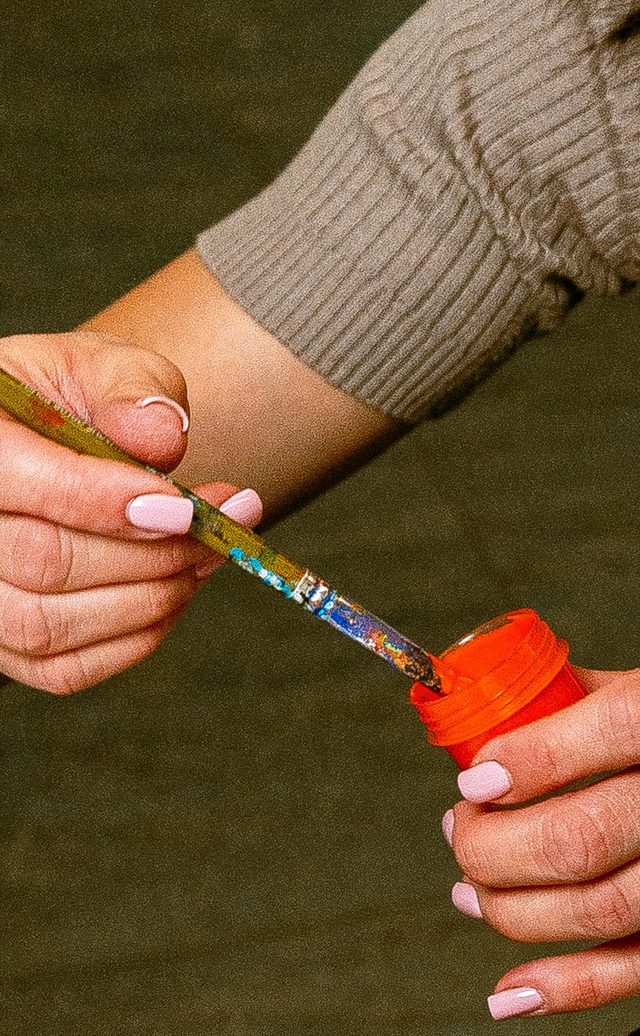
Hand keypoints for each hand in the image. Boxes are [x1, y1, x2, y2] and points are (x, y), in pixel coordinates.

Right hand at [0, 334, 263, 691]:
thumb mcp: (96, 366)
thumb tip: (161, 437)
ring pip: (49, 625)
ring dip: (151, 597)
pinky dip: (134, 639)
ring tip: (208, 554)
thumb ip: (131, 390)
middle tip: (223, 526)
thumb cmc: (68, 398)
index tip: (190, 506)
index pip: (23, 484)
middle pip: (43, 563)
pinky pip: (61, 669)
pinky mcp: (2, 639)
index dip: (109, 502)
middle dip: (153, 552)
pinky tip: (176, 589)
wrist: (46, 435)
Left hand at [446, 614, 639, 1016]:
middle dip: (494, 851)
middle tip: (461, 840)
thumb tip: (531, 711)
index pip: (618, 722)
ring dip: (517, 913)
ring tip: (479, 896)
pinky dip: (574, 985)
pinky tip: (516, 990)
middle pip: (593, 834)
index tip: (473, 776)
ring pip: (611, 906)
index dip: (528, 759)